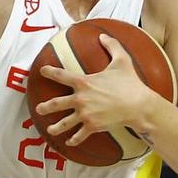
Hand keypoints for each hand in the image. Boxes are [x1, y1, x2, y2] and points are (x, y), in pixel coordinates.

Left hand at [33, 36, 155, 145]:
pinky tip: (69, 142)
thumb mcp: (122, 60)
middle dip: (45, 106)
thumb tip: (103, 35)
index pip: (61, 75)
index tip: (42, 71)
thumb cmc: (130, 83)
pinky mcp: (92, 126)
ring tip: (50, 130)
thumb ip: (111, 45)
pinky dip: (74, 140)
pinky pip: (79, 135)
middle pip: (56, 103)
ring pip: (65, 123)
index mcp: (84, 82)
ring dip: (55, 127)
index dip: (49, 72)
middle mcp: (80, 99)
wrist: (138, 105)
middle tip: (38, 108)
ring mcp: (85, 114)